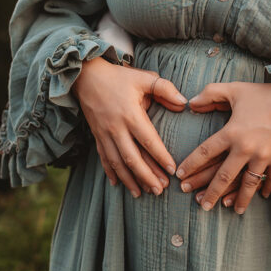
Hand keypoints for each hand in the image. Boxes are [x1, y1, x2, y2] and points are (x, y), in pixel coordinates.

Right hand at [72, 57, 186, 196]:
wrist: (86, 77)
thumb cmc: (119, 78)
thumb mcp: (143, 78)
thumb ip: (164, 88)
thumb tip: (184, 103)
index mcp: (131, 114)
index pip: (148, 140)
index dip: (161, 157)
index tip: (173, 170)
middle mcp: (116, 128)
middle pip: (132, 158)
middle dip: (147, 176)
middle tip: (160, 190)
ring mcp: (104, 134)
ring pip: (117, 163)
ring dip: (130, 180)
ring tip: (142, 193)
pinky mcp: (97, 137)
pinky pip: (103, 158)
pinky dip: (111, 173)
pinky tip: (118, 185)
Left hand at [175, 82, 270, 213]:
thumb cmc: (263, 93)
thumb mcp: (234, 89)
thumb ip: (210, 94)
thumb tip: (191, 103)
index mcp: (232, 132)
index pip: (205, 152)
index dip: (191, 165)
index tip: (180, 176)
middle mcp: (246, 148)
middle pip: (224, 175)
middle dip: (210, 192)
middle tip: (200, 205)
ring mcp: (265, 156)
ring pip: (248, 184)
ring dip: (239, 199)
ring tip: (231, 210)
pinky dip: (265, 189)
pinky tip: (259, 197)